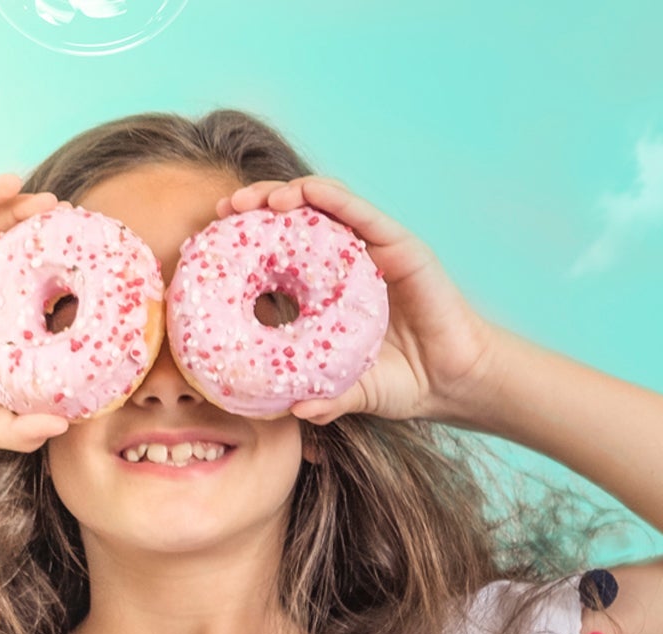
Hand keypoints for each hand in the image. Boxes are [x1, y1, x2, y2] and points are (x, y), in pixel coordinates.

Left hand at [214, 176, 502, 425]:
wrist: (452, 380)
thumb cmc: (402, 383)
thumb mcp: (351, 392)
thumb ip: (324, 399)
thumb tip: (291, 411)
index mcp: (326, 292)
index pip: (278, 257)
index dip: (244, 246)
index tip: (210, 246)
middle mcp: (346, 263)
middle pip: (293, 222)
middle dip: (255, 209)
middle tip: (223, 209)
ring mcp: (372, 249)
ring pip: (322, 207)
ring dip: (286, 195)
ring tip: (254, 200)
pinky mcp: (400, 244)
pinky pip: (360, 213)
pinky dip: (330, 198)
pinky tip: (305, 193)